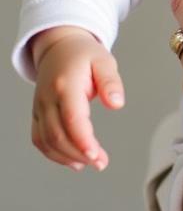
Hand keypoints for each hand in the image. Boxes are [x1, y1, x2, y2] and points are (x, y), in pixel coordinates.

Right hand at [31, 26, 123, 170]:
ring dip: (67, 157)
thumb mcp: (104, 61)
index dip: (82, 140)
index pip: (71, 118)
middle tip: (101, 163)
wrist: (59, 47)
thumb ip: (111, 82)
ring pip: (47, 141)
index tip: (96, 155)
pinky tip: (73, 161)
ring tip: (91, 163)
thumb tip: (117, 103)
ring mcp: (40, 107)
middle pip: (58, 134)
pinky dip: (54, 154)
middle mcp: (48, 98)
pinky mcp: (38, 114)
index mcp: (66, 85)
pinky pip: (40, 139)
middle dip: (79, 153)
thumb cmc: (83, 54)